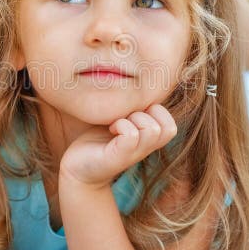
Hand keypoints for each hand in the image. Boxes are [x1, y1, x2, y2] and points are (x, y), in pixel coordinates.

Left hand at [59, 104, 176, 188]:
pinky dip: (121, 126)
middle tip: (124, 118)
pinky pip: (132, 134)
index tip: (132, 113)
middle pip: (167, 126)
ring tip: (116, 124)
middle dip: (146, 114)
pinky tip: (110, 129)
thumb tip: (138, 80)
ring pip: (153, 129)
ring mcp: (134, 154)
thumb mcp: (119, 118)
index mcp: (149, 139)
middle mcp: (146, 148)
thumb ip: (132, 106)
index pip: (170, 123)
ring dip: (134, 119)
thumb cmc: (97, 139)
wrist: (78, 169)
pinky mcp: (119, 157)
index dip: (155, 111)